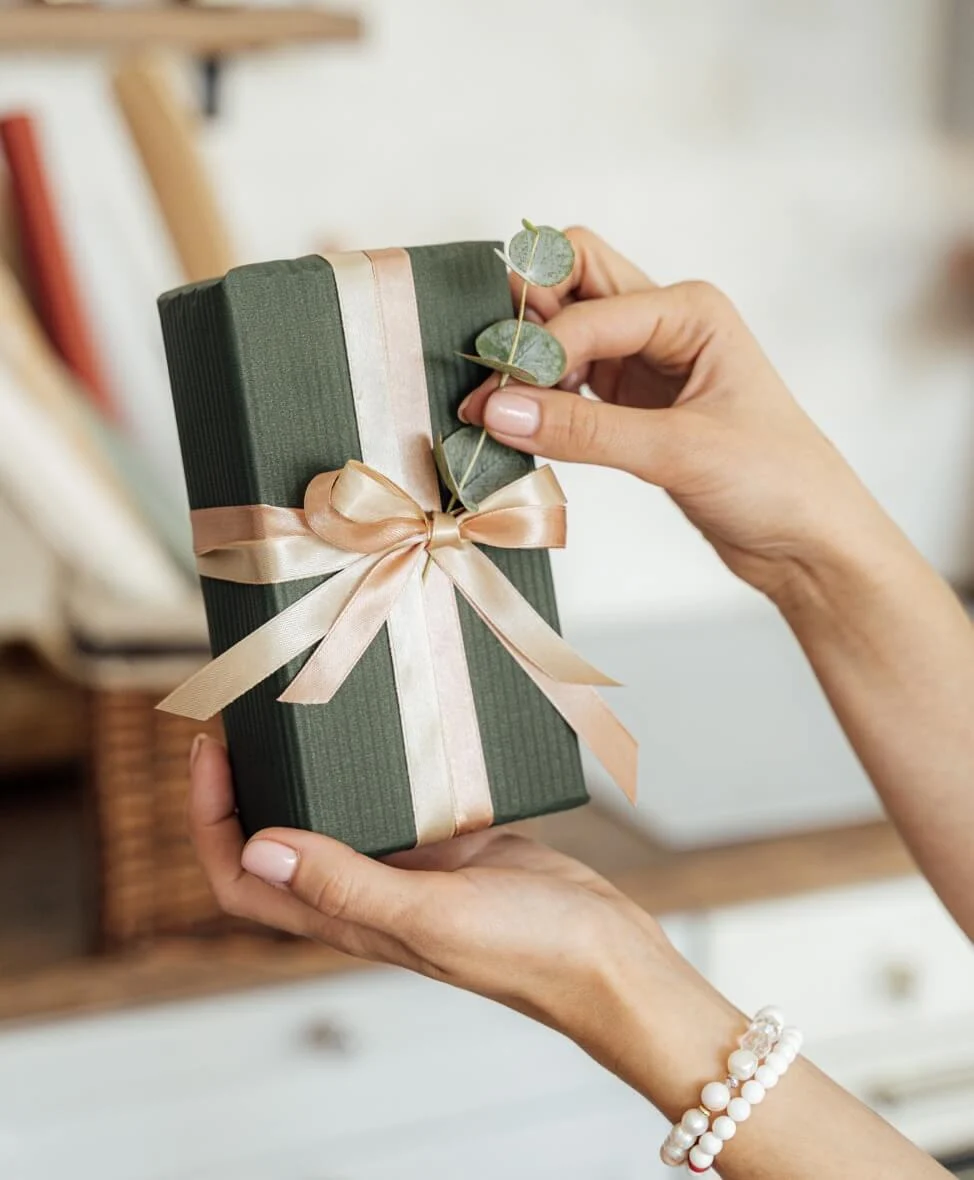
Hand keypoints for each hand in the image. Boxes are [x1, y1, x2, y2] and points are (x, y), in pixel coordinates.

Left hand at [187, 735, 699, 1051]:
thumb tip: (258, 848)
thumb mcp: (429, 915)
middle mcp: (367, 889)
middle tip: (248, 716)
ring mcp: (409, 864)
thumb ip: (346, 885)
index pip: (243, 878)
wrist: (605, 955)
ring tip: (307, 709)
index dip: (211, 821)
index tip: (212, 751)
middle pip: (279, 838)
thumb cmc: (524, 951)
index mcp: (347, 917)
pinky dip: (382, 764)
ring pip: (337, 813)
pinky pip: (400, 798)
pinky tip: (392, 725)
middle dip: (251, 783)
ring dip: (312, 771)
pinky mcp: (451, 841)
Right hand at [459, 227, 892, 601]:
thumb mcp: (679, 451)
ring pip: (566, 332)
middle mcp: (664, 323)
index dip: (535, 352)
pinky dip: (541, 400)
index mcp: (689, 310)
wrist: (810, 541)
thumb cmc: (776, 481)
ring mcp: (646, 363)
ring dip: (527, 362)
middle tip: (486, 371)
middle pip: (572, 282)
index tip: (491, 401)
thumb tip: (497, 411)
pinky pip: (571, 384)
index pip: (586, 308)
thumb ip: (585, 431)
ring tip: (491, 412)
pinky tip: (520, 430)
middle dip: (524, 316)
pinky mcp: (632, 407)